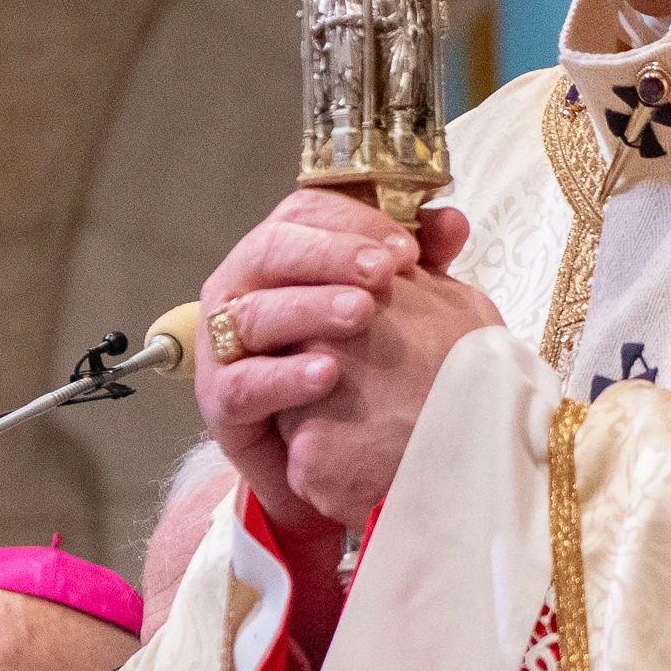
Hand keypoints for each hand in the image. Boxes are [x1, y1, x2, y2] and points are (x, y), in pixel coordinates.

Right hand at [198, 191, 499, 538]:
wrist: (327, 458)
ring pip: (256, 312)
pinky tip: (327, 374)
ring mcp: (224, 343)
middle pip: (273, 248)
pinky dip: (285, 376)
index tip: (407, 247)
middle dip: (332, 254)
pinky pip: (244, 383)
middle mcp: (241, 287)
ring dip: (311, 307)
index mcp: (279, 254)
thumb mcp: (389, 309)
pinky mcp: (219, 399)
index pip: (304, 211)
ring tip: (363, 314)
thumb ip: (414, 264)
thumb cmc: (352, 368)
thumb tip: (451, 222)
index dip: (354, 220)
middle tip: (387, 271)